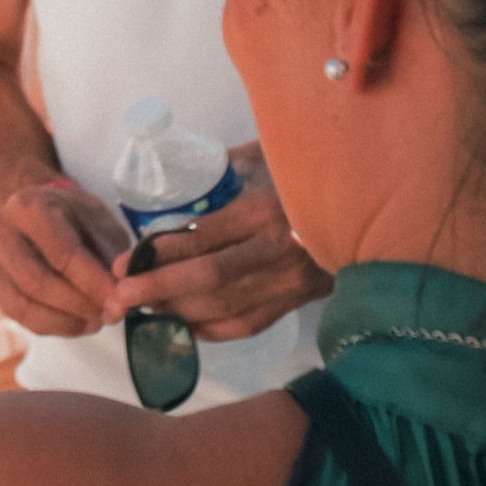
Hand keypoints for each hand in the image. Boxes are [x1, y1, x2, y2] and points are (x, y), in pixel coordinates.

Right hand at [0, 175, 125, 335]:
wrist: (33, 211)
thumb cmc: (71, 214)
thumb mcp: (98, 219)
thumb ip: (110, 253)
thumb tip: (120, 291)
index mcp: (29, 208)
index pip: (62, 254)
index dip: (94, 283)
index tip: (120, 301)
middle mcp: (1, 232)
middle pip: (38, 283)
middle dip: (80, 305)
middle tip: (111, 315)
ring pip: (24, 305)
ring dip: (66, 321)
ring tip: (97, 320)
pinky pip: (20, 317)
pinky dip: (53, 326)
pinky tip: (77, 322)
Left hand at [101, 152, 327, 341]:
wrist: (367, 202)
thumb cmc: (302, 169)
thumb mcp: (259, 157)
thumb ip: (217, 171)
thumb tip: (169, 181)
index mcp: (266, 208)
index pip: (202, 239)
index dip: (158, 254)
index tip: (124, 262)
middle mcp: (281, 250)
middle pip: (209, 279)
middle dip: (158, 290)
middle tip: (118, 298)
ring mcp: (293, 281)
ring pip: (225, 307)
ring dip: (178, 312)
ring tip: (142, 309)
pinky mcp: (300, 300)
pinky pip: (248, 324)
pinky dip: (210, 328)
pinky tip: (182, 323)